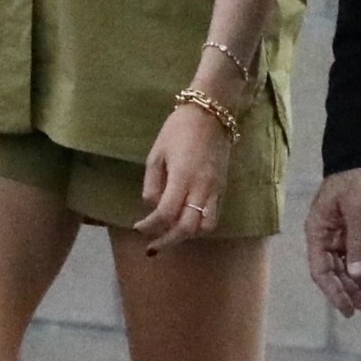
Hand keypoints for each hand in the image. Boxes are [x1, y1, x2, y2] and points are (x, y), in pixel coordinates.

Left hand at [135, 103, 233, 251]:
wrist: (212, 114)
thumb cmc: (178, 129)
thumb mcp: (156, 153)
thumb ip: (152, 183)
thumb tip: (152, 206)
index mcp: (182, 177)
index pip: (165, 213)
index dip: (149, 226)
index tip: (138, 228)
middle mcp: (201, 188)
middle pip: (187, 228)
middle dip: (167, 241)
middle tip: (152, 247)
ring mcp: (215, 189)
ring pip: (205, 227)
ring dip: (186, 235)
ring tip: (171, 235)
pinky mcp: (223, 188)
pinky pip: (214, 216)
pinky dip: (199, 226)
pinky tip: (186, 224)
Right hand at [305, 169, 360, 316]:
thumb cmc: (356, 181)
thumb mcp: (357, 210)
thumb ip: (357, 243)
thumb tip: (357, 275)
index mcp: (318, 233)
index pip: (321, 271)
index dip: (334, 292)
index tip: (348, 310)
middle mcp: (325, 239)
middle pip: (337, 274)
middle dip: (354, 293)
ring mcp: (339, 237)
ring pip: (351, 268)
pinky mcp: (354, 233)